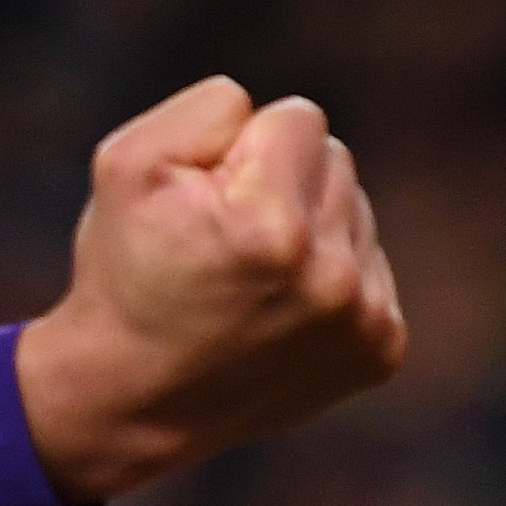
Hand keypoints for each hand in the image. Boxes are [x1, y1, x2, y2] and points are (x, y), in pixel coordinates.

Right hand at [15, 77, 407, 502]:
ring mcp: (363, 320)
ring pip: (354, 211)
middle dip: (282, 182)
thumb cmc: (125, 272)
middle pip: (335, 160)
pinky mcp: (380, 350)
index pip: (300, 117)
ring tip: (250, 278)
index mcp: (270, 224)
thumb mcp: (128, 164)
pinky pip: (370, 265)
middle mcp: (330, 276)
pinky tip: (279, 309)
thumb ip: (210, 106)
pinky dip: (328, 276)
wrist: (133, 399)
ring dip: (309, 228)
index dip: (244, 148)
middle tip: (225, 240)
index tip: (209, 199)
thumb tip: (271, 114)